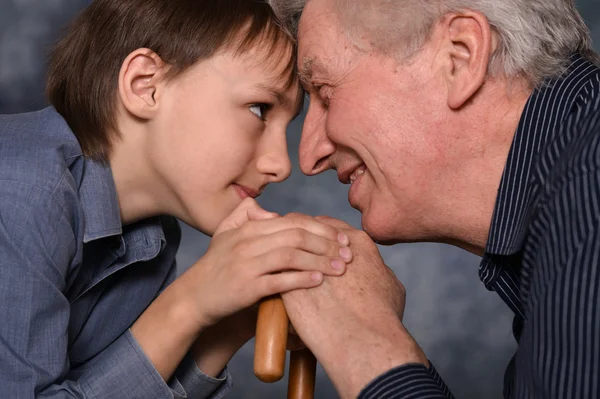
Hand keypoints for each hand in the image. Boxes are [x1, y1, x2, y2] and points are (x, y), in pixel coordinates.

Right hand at [178, 199, 352, 331]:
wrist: (194, 297)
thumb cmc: (216, 267)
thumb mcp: (225, 233)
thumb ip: (246, 214)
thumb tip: (273, 213)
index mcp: (248, 228)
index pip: (293, 221)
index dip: (321, 227)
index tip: (341, 236)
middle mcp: (247, 242)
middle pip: (297, 235)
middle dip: (327, 243)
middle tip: (348, 252)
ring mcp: (246, 264)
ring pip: (291, 256)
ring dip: (320, 260)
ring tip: (341, 268)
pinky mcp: (245, 287)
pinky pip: (279, 280)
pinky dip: (302, 279)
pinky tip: (319, 280)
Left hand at [282, 215, 426, 398]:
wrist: (364, 338)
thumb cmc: (383, 316)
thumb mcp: (390, 286)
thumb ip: (380, 272)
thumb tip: (377, 271)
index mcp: (356, 241)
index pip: (327, 224)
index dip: (316, 230)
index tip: (309, 237)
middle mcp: (328, 246)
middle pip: (302, 229)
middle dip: (292, 234)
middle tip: (285, 242)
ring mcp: (305, 262)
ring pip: (284, 247)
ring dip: (278, 249)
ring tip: (272, 258)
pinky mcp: (288, 283)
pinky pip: (274, 272)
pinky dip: (271, 273)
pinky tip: (269, 279)